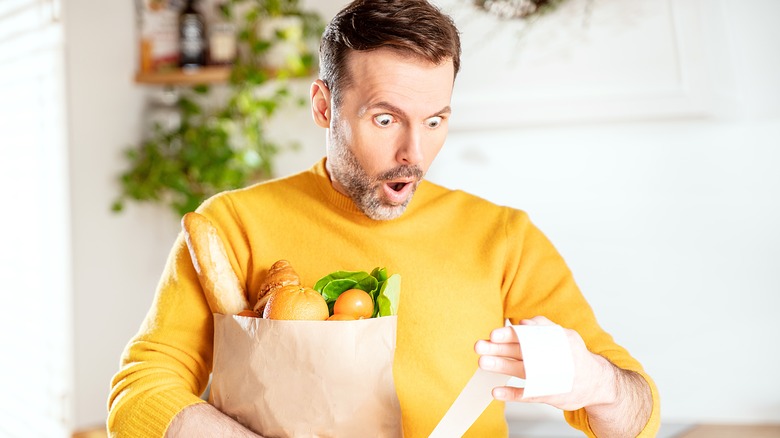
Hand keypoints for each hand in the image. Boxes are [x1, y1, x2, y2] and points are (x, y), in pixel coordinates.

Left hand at [473, 316, 616, 410]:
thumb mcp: (566, 336)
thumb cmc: (575, 356)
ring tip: (482, 363)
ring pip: (521, 370)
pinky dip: (512, 394)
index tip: (493, 335)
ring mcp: (550, 378)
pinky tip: (496, 392)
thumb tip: (523, 322)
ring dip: (501, 366)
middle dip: (498, 349)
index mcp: (554, 341)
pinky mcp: (549, 395)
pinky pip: (527, 394)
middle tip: (479, 347)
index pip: (529, 336)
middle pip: (520, 352)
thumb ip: (544, 327)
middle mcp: (551, 359)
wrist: (598, 383)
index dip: (510, 335)